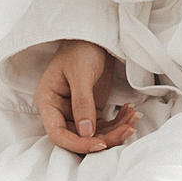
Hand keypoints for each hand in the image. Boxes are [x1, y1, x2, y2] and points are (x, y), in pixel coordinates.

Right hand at [35, 38, 138, 154]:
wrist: (95, 37)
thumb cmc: (81, 49)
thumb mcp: (81, 73)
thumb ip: (82, 103)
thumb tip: (86, 133)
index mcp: (48, 101)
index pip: (57, 133)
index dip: (77, 143)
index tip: (100, 143)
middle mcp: (59, 110)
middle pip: (78, 138)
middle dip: (104, 138)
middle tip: (126, 130)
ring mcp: (76, 111)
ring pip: (94, 134)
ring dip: (115, 131)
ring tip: (133, 119)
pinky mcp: (92, 110)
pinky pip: (104, 126)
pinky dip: (118, 123)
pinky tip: (131, 113)